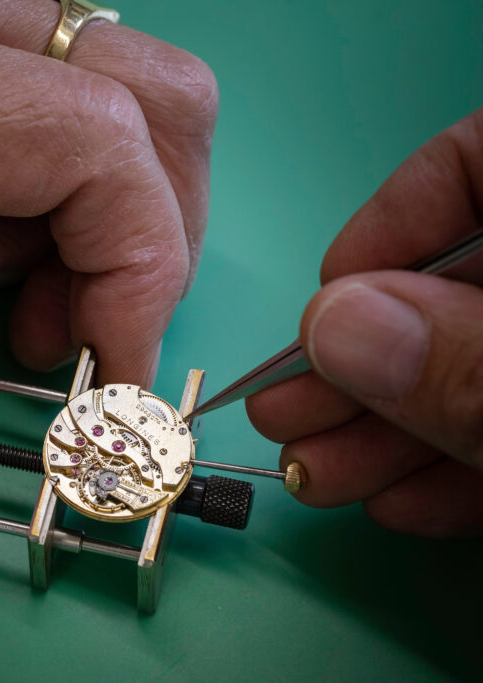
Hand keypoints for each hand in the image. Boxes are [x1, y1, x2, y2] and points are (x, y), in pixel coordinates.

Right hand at [246, 108, 482, 536]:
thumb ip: (470, 365)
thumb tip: (338, 330)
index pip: (479, 162)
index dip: (390, 229)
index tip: (329, 307)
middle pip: (456, 287)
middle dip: (363, 365)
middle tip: (288, 419)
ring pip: (476, 367)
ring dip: (392, 431)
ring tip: (320, 478)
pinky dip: (460, 468)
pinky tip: (404, 502)